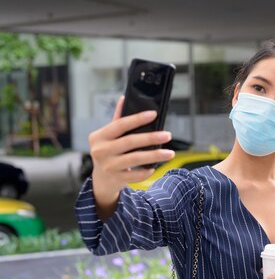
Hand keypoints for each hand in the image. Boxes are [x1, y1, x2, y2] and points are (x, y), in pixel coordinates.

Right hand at [89, 96, 174, 218]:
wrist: (101, 179)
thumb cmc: (108, 152)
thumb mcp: (108, 136)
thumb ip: (117, 119)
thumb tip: (124, 98)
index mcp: (99, 136)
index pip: (120, 124)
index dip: (137, 118)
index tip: (154, 114)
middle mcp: (101, 151)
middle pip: (130, 142)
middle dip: (151, 138)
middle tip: (168, 135)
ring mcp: (108, 166)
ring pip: (135, 159)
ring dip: (155, 156)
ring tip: (170, 153)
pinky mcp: (116, 179)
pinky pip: (136, 175)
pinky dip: (146, 171)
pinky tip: (154, 167)